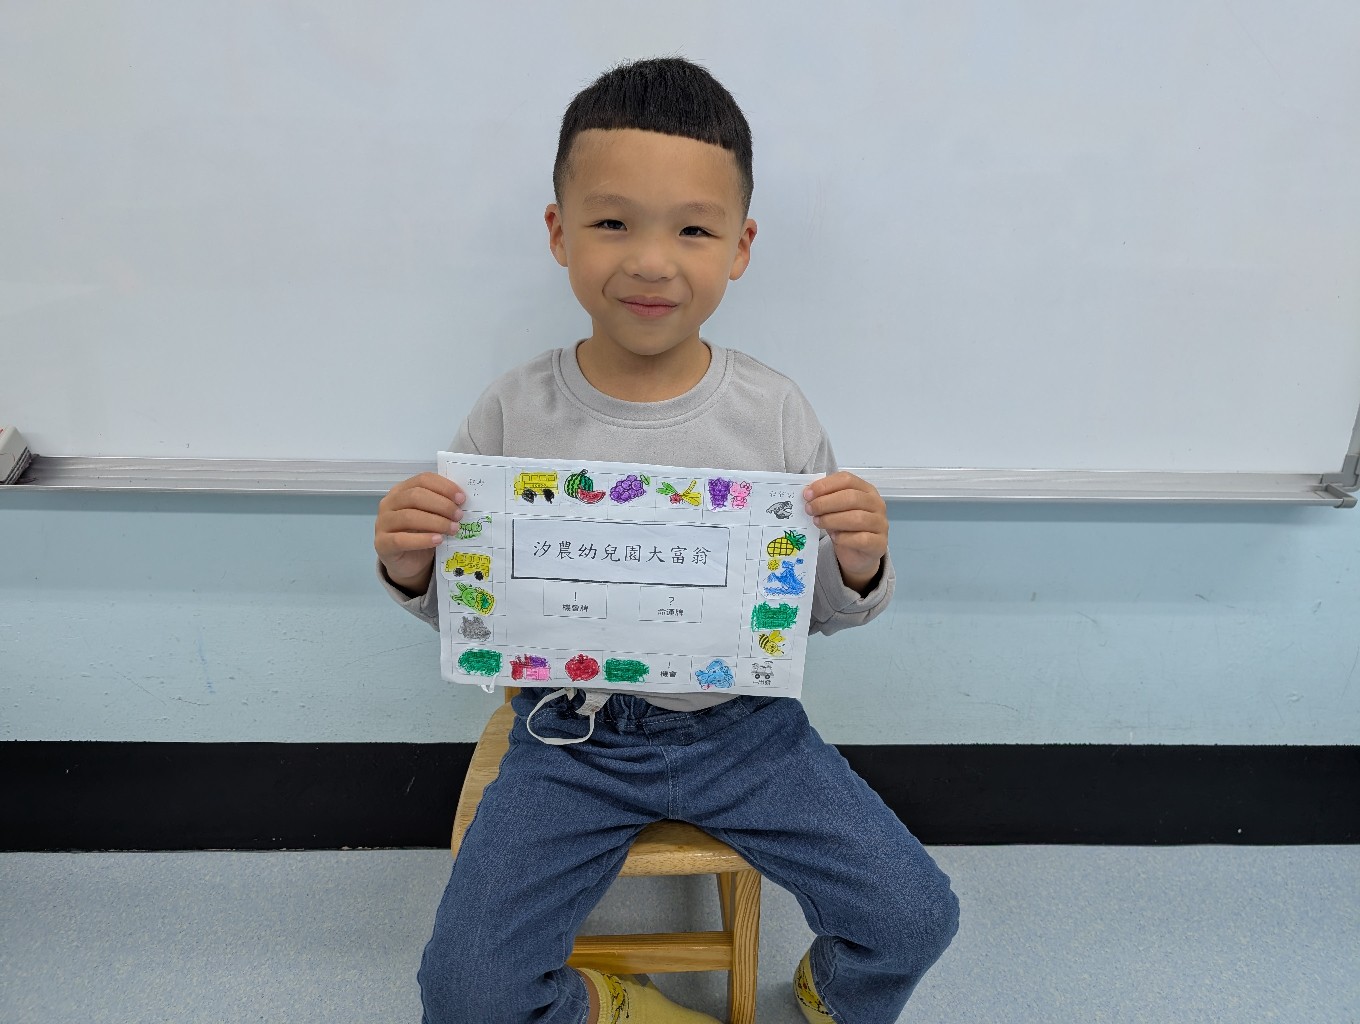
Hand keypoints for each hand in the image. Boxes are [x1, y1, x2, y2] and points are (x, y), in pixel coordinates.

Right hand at [375, 472, 463, 591]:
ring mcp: (382, 523)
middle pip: (415, 496)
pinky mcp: (382, 543)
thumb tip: (461, 501)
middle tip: (459, 516)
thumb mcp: (433, 516)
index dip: (444, 487)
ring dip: (436, 522)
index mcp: (402, 490)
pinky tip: (438, 540)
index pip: (422, 480)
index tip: (461, 498)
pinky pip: (401, 540)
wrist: (408, 562)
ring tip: (453, 529)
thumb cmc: (421, 534)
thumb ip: (441, 506)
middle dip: (441, 505)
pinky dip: (422, 539)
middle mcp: (389, 503)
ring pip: (409, 516)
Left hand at [803, 471, 887, 594]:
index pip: (847, 479)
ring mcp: (880, 523)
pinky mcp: (879, 543)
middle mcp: (876, 504)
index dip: (825, 485)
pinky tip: (834, 538)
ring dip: (832, 520)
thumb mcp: (835, 510)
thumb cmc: (846, 527)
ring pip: (857, 518)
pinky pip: (862, 539)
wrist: (860, 554)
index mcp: (866, 489)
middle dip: (826, 503)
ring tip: (818, 522)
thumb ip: (825, 500)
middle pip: (851, 497)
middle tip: (810, 509)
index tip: (807, 494)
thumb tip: (808, 495)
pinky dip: (845, 538)